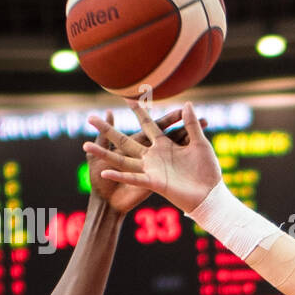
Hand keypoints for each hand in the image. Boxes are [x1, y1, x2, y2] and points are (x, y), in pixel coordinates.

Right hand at [84, 100, 221, 212]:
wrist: (210, 197)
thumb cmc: (207, 172)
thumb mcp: (201, 145)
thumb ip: (192, 126)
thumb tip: (187, 104)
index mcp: (165, 146)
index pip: (148, 124)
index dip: (138, 111)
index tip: (127, 98)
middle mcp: (153, 157)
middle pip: (125, 140)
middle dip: (108, 130)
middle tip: (89, 118)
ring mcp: (151, 170)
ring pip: (122, 159)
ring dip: (104, 154)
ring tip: (84, 146)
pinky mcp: (154, 183)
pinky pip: (133, 179)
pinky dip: (120, 176)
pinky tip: (106, 173)